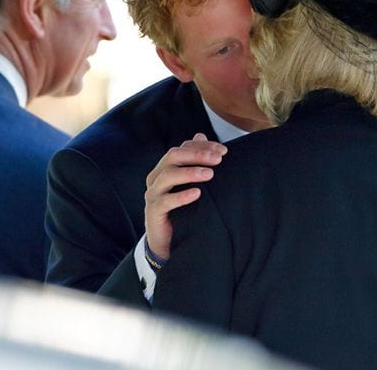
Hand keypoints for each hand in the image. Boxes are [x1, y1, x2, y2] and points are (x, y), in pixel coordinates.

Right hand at [144, 133, 226, 260]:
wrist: (166, 241)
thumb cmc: (181, 210)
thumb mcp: (190, 184)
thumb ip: (195, 162)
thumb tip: (202, 134)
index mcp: (166, 167)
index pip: (182, 148)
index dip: (202, 146)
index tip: (223, 150)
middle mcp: (157, 177)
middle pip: (173, 156)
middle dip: (197, 154)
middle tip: (218, 159)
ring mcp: (153, 194)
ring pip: (168, 175)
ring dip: (190, 172)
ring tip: (210, 174)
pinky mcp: (153, 211)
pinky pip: (165, 201)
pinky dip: (181, 196)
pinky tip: (197, 194)